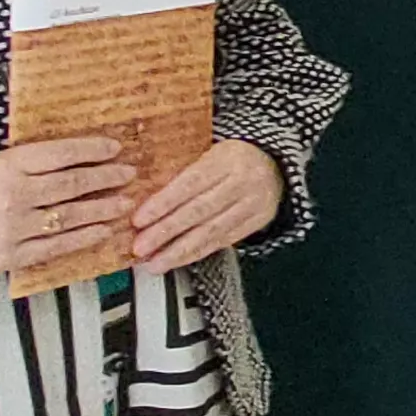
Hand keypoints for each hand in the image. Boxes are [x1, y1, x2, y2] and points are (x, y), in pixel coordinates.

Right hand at [0, 138, 133, 286]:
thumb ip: (21, 164)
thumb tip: (66, 158)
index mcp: (4, 166)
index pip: (58, 154)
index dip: (91, 150)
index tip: (115, 148)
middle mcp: (13, 195)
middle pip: (71, 184)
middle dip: (106, 178)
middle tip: (129, 173)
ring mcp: (14, 228)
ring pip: (70, 216)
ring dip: (102, 208)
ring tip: (124, 203)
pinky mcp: (11, 256)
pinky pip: (57, 247)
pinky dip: (84, 238)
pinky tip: (102, 232)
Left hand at [132, 140, 283, 271]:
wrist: (276, 165)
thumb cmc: (234, 158)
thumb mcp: (210, 152)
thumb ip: (183, 171)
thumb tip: (143, 196)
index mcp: (226, 159)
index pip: (190, 183)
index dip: (163, 203)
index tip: (139, 220)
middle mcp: (241, 182)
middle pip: (199, 210)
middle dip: (166, 231)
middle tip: (140, 247)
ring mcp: (251, 204)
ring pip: (211, 231)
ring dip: (179, 250)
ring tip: (155, 263)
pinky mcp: (256, 222)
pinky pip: (223, 241)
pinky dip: (197, 253)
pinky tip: (178, 260)